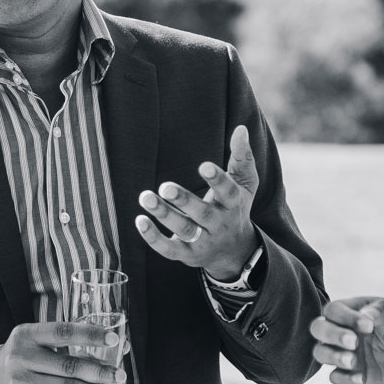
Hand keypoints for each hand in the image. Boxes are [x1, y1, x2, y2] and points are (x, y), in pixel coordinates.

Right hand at [0, 321, 125, 383]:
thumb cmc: (29, 356)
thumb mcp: (42, 341)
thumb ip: (76, 341)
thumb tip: (120, 346)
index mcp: (27, 334)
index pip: (62, 332)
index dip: (90, 335)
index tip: (113, 340)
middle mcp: (21, 357)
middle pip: (69, 366)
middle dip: (100, 372)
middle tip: (120, 375)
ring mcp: (21, 383)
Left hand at [136, 124, 260, 280]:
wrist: (235, 251)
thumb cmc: (235, 207)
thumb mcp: (244, 184)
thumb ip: (241, 157)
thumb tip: (241, 129)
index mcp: (234, 205)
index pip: (228, 193)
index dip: (217, 181)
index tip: (204, 166)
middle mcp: (219, 225)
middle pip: (203, 214)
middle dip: (184, 201)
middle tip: (165, 187)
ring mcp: (203, 242)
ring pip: (183, 230)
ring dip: (164, 215)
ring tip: (146, 197)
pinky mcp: (186, 255)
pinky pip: (169, 249)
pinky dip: (153, 238)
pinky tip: (140, 220)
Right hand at [310, 297, 383, 383]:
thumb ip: (383, 310)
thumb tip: (366, 315)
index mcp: (351, 310)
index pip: (334, 310)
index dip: (346, 317)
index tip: (368, 327)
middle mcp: (341, 330)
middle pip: (318, 328)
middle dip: (333, 335)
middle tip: (354, 342)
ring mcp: (342, 353)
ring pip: (320, 352)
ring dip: (333, 356)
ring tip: (352, 361)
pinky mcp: (349, 374)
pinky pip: (335, 377)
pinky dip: (344, 378)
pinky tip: (361, 378)